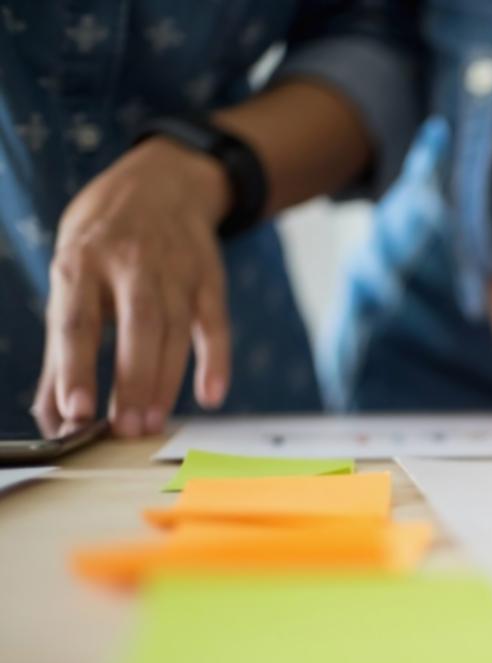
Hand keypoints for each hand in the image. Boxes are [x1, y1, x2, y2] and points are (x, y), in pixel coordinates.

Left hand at [32, 138, 232, 437]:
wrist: (163, 182)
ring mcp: (176, 269)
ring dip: (165, 382)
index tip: (74, 413)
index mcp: (81, 260)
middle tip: (124, 430)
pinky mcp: (210, 279)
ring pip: (175, 331)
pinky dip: (215, 361)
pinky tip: (210, 395)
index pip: (77, 321)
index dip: (74, 369)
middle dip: (131, 381)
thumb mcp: (70, 273)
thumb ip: (62, 346)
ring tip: (151, 424)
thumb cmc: (103, 237)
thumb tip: (52, 414)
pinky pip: (214, 324)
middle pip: (135, 328)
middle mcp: (131, 262)